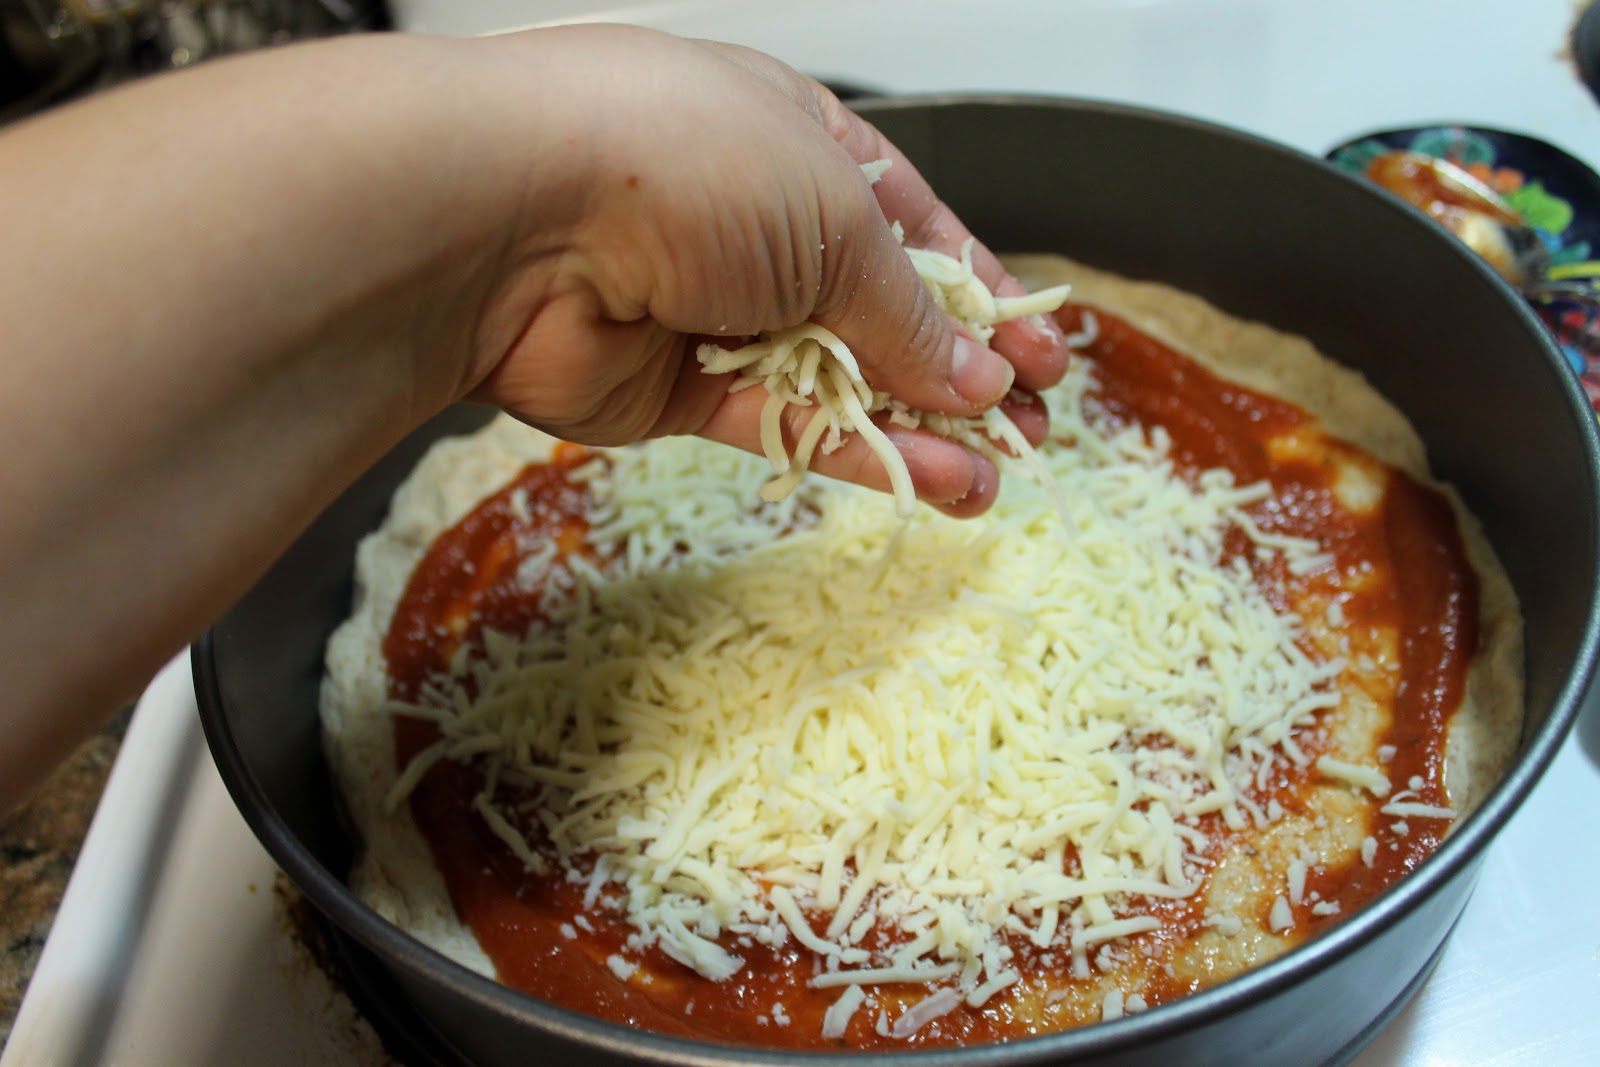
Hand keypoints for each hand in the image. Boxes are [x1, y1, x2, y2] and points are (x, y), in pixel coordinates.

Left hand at [458, 26, 1069, 515]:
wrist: (516, 218)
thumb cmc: (679, 161)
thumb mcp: (837, 215)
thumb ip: (909, 309)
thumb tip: (977, 375)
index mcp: (800, 141)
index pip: (915, 224)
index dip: (982, 292)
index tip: (1041, 353)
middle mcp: (756, 222)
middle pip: (882, 310)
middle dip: (962, 371)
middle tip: (1031, 427)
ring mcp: (712, 308)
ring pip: (839, 382)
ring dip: (922, 427)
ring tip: (998, 475)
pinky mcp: (674, 390)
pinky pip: (786, 427)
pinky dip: (860, 455)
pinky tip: (936, 483)